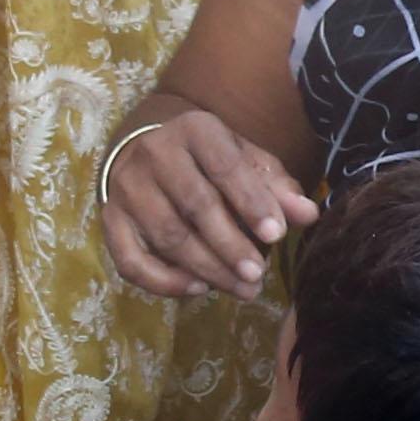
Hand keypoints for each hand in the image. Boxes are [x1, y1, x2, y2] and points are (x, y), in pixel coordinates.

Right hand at [102, 104, 316, 300]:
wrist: (148, 150)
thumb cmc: (208, 160)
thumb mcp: (245, 161)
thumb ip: (276, 187)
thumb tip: (309, 214)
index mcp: (195, 130)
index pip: (225, 167)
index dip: (251, 202)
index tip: (277, 235)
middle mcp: (155, 152)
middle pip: (195, 205)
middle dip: (230, 245)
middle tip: (258, 275)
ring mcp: (127, 186)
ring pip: (167, 236)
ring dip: (207, 269)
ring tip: (241, 289)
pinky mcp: (110, 219)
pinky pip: (130, 259)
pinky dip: (164, 281)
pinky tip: (197, 290)